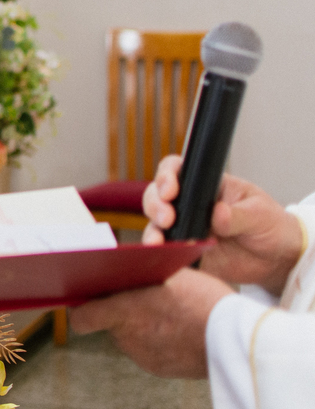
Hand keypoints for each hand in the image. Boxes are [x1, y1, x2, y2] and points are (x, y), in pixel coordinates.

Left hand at [71, 267, 232, 377]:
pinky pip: (147, 350)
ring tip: (164, 313)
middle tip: (139, 299)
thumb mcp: (168, 276)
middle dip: (119, 312)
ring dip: (139, 326)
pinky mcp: (158, 368)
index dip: (82, 308)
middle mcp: (127, 336)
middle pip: (109, 323)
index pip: (82, 317)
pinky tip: (176, 330)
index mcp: (123, 311)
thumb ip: (138, 276)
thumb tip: (121, 271)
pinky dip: (155, 341)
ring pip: (129, 336)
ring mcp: (142, 355)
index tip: (86, 301)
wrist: (236, 341)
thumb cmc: (203, 301)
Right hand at [143, 155, 302, 293]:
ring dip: (153, 231)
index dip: (166, 177)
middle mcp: (188, 205)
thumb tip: (218, 214)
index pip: (175, 170)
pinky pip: (166, 253)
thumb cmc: (269, 225)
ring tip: (160, 242)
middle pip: (156, 196)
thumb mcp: (260, 213)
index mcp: (204, 185)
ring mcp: (184, 229)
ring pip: (155, 224)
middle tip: (167, 219)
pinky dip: (161, 255)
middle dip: (155, 205)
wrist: (277, 259)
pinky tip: (166, 257)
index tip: (170, 191)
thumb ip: (239, 214)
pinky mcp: (184, 253)